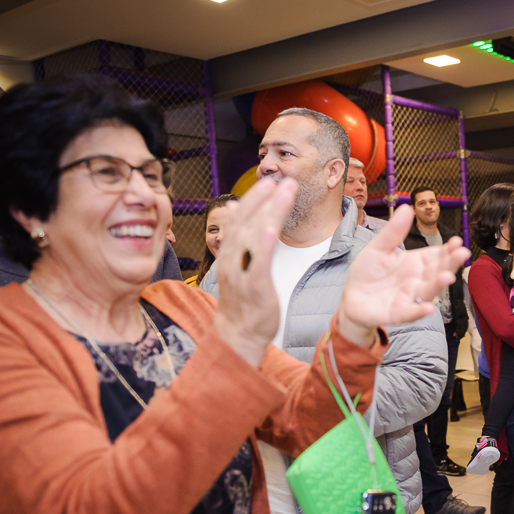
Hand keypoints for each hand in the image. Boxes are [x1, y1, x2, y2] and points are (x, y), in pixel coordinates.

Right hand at [212, 176, 297, 367]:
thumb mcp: (241, 264)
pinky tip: (271, 228)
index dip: (253, 200)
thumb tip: (238, 208)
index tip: (268, 182)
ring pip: (251, 237)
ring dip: (268, 211)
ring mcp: (241, 272)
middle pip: (244, 223)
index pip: (239, 220)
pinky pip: (256, 263)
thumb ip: (240, 238)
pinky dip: (262, 244)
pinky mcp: (253, 288)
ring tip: (283, 192)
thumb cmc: (244, 299)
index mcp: (230, 253)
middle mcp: (232, 259)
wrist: (239, 335)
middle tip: (278, 179)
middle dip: (261, 199)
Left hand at [338, 206, 470, 346]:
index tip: (457, 241)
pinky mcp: (398, 313)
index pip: (436, 255)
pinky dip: (419, 311)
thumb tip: (408, 207)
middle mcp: (417, 280)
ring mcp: (410, 297)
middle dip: (450, 263)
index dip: (447, 249)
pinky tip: (427, 308)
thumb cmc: (368, 272)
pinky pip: (411, 312)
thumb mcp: (379, 248)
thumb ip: (394, 232)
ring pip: (428, 291)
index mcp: (415, 263)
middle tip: (462, 254)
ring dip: (438, 285)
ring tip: (447, 277)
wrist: (352, 298)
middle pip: (437, 271)